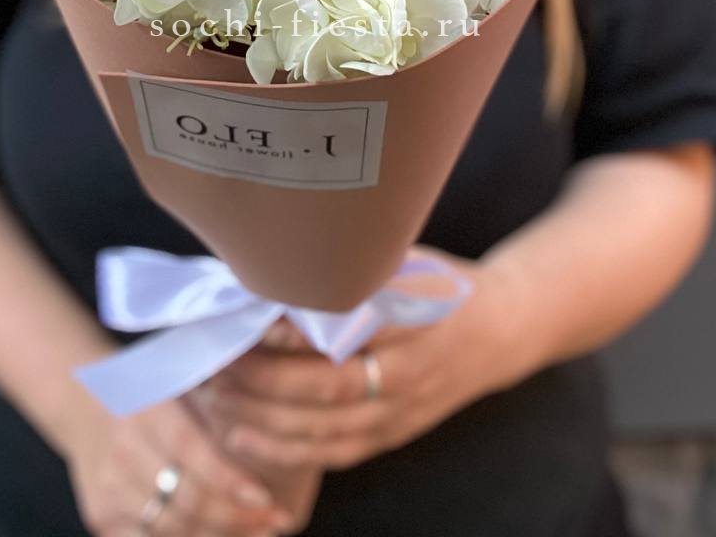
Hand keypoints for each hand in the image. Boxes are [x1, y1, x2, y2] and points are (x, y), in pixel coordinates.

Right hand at [60, 379, 294, 535]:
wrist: (83, 402)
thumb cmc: (150, 393)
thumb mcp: (180, 385)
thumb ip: (214, 413)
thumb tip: (265, 446)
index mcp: (147, 410)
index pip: (192, 453)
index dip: (229, 482)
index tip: (266, 499)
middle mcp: (123, 450)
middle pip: (185, 500)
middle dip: (236, 517)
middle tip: (273, 519)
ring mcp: (108, 488)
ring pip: (171, 528)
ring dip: (218, 535)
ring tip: (256, 531)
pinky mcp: (100, 515)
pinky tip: (218, 536)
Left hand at [197, 248, 523, 471]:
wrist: (501, 330)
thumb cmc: (442, 283)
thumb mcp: (411, 261)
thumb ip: (357, 268)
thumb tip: (280, 262)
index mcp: (415, 321)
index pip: (349, 335)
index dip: (297, 337)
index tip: (252, 322)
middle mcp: (410, 374)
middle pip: (327, 390)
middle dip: (263, 383)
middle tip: (214, 363)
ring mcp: (402, 413)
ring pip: (323, 429)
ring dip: (262, 419)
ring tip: (214, 399)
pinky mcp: (393, 435)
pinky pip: (334, 453)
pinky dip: (285, 449)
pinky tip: (242, 438)